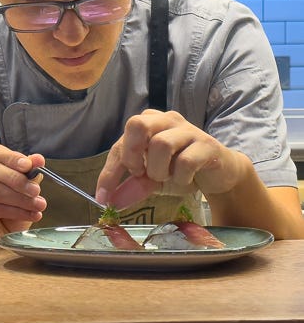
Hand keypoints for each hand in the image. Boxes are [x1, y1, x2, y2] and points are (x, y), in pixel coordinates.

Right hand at [0, 143, 46, 244]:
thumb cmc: (8, 207)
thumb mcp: (22, 187)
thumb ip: (28, 171)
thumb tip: (38, 159)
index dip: (11, 157)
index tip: (29, 165)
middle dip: (17, 179)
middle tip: (36, 190)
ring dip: (20, 198)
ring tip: (39, 205)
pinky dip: (16, 211)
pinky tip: (30, 215)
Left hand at [96, 109, 242, 207]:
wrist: (219, 175)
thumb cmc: (180, 171)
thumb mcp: (151, 180)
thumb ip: (132, 187)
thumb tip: (110, 202)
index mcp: (148, 124)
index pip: (120, 144)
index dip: (110, 172)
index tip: (104, 198)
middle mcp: (166, 121)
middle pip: (137, 124)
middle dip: (132, 154)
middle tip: (140, 173)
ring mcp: (188, 130)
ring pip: (161, 144)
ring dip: (159, 170)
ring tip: (167, 177)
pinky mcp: (207, 144)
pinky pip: (186, 161)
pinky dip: (181, 177)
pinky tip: (185, 180)